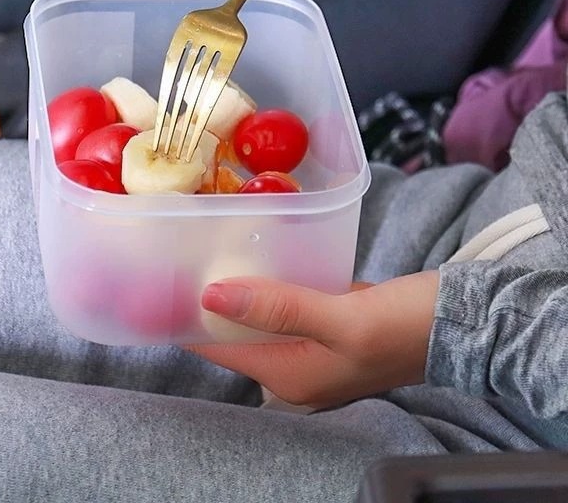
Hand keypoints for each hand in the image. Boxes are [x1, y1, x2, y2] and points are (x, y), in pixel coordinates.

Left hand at [188, 271, 438, 408]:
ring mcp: (312, 345)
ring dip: (237, 287)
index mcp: (289, 375)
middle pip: (233, 332)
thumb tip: (210, 295)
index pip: (218, 348)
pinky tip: (258, 251)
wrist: (462, 321)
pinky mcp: (328, 322)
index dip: (185, 318)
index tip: (159, 282)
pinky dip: (269, 282)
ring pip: (258, 315)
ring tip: (207, 246)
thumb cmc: (405, 325)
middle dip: (206, 299)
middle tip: (180, 253)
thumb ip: (277, 307)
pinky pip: (284, 303)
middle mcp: (294, 367)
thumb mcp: (340, 317)